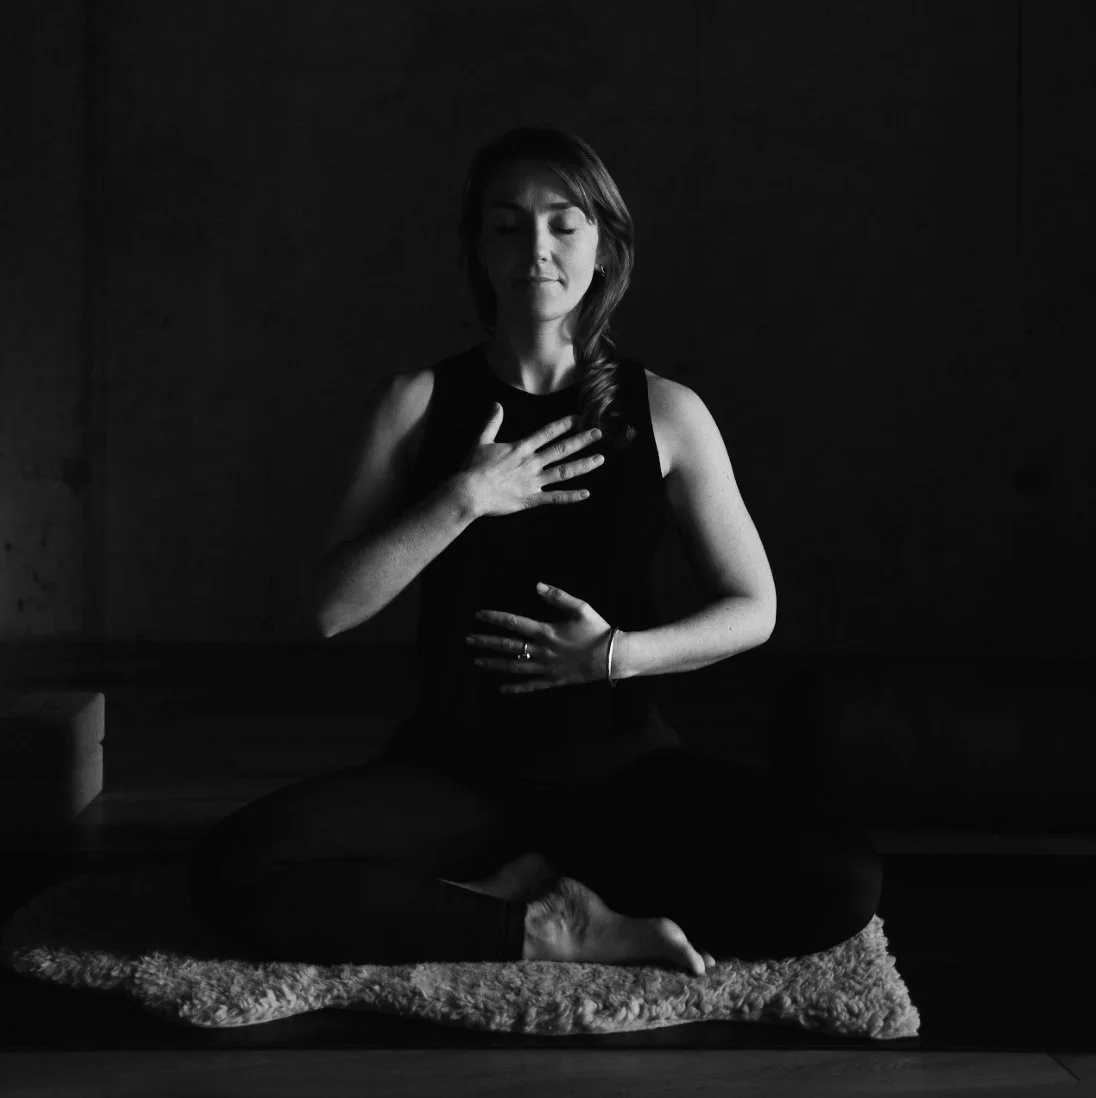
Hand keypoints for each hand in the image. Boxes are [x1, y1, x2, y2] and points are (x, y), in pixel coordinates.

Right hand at [457, 403, 604, 518]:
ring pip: (563, 472)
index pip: (547, 433)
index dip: (564, 425)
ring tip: (600, 459)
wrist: (469, 492)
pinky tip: (586, 493)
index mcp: (521, 448)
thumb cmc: (473, 467)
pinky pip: (554, 497)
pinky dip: (571, 496)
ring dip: (583, 465)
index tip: (579, 418)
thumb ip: (492, 423)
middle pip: (561, 449)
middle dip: (581, 440)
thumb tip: (496, 404)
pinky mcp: (531, 499)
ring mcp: (533, 481)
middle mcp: (531, 463)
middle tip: (599, 433)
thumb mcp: (481, 441)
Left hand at [467, 582, 615, 693]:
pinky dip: (515, 688)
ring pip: (514, 667)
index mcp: (546, 631)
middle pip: (508, 646)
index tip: (478, 615)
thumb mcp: (580, 608)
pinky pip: (530, 685)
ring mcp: (546, 668)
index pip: (513, 623)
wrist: (612, 657)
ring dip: (494, 664)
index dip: (494, 618)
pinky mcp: (553, 680)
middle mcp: (541, 651)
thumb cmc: (597, 630)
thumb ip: (558, 596)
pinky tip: (502, 689)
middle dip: (486, 642)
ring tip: (477, 661)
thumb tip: (537, 585)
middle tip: (468, 640)